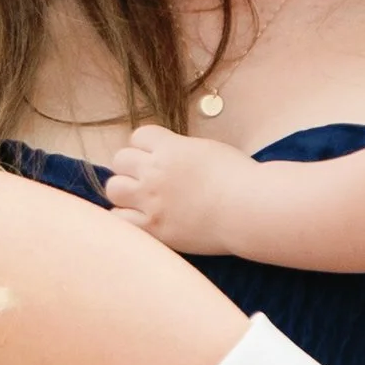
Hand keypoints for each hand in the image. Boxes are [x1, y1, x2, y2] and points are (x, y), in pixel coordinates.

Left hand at [103, 123, 258, 254]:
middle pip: (120, 159)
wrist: (250, 209)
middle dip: (132, 166)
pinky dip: (126, 217)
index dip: (146, 146)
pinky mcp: (154, 228)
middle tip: (148, 179)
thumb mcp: (208, 150)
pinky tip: (142, 218)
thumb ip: (181, 150)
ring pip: (114, 188)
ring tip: (141, 199)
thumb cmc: (239, 178)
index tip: (157, 156)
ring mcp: (152, 201)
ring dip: (125, 191)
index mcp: (171, 148)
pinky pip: (120, 219)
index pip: (138, 136)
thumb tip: (166, 154)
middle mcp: (155, 171)